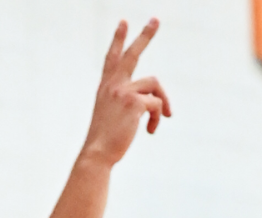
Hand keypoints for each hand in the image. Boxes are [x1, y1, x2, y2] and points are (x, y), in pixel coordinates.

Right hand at [80, 20, 170, 166]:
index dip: (118, 40)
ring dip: (163, 101)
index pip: (112, 59)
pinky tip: (149, 131)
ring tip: (164, 116)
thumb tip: (159, 101)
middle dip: (145, 35)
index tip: (124, 22)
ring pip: (155, 84)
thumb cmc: (106, 140)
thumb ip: (131, 102)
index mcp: (106, 88)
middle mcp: (112, 86)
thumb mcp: (115, 115)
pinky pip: (157, 104)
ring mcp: (122, 92)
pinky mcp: (135, 102)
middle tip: (155, 19)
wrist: (97, 154)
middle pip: (132, 54)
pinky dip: (158, 117)